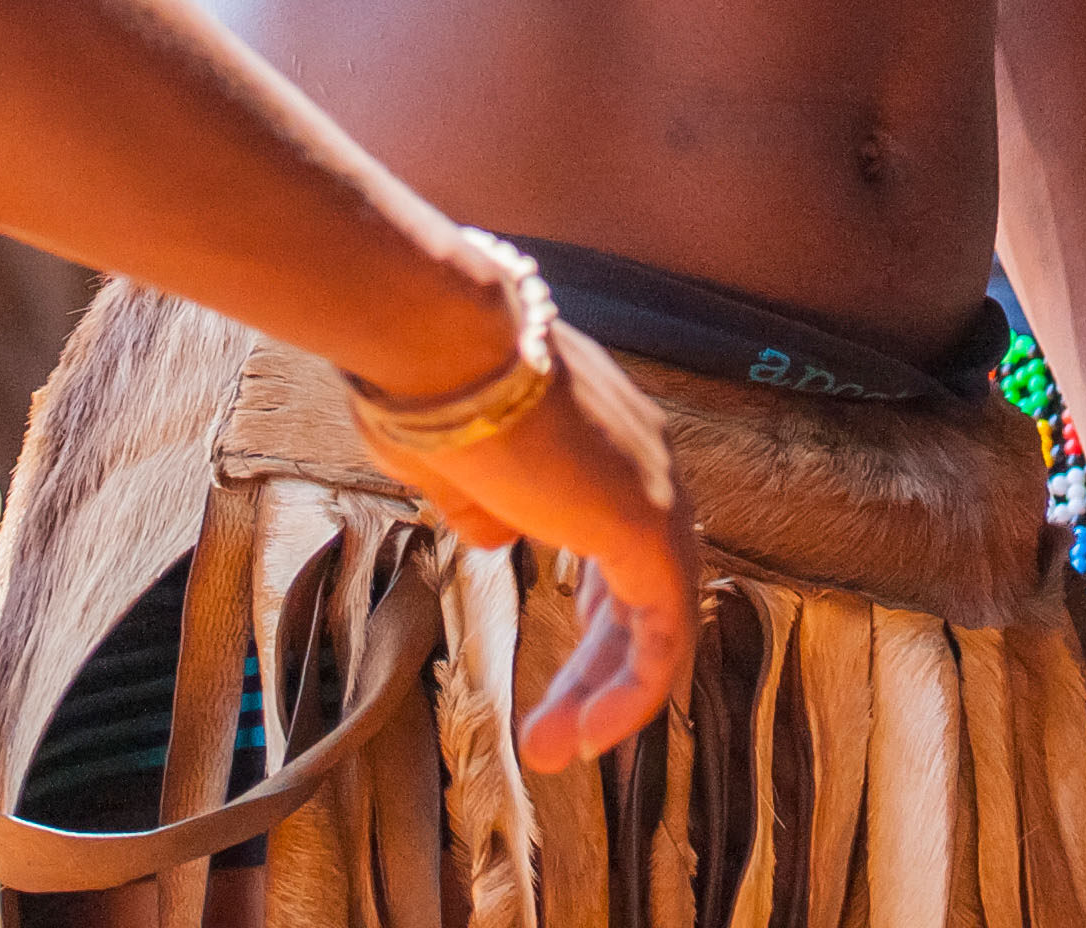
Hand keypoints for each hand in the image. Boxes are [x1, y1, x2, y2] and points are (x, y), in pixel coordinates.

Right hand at [363, 326, 700, 770]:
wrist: (438, 334)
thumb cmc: (422, 382)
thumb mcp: (444, 457)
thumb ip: (478, 501)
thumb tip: (495, 537)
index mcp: (597, 439)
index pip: (618, 542)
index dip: (596, 614)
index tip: (560, 674)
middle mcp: (641, 461)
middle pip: (639, 585)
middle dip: (596, 665)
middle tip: (549, 734)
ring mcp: (653, 492)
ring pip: (657, 615)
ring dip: (609, 691)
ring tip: (555, 751)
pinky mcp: (650, 527)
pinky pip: (663, 631)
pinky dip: (634, 689)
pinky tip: (590, 732)